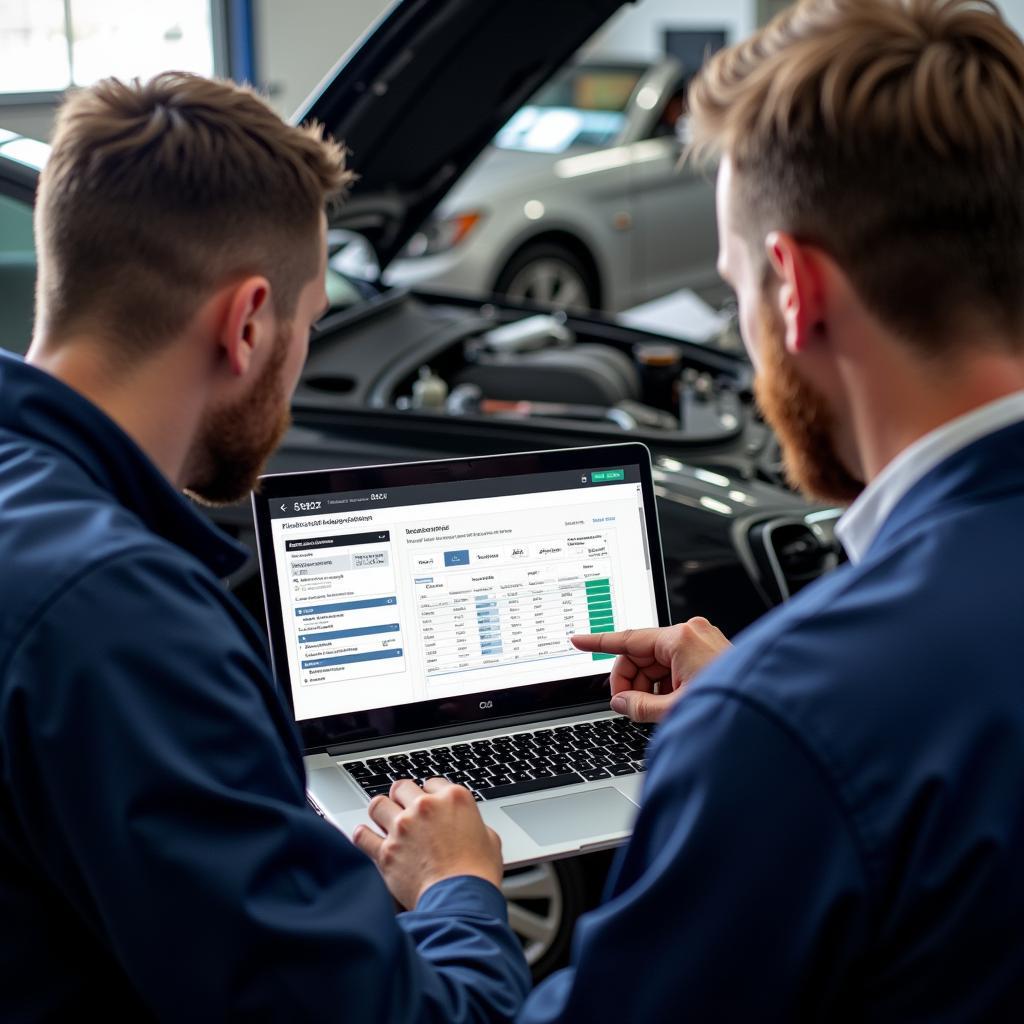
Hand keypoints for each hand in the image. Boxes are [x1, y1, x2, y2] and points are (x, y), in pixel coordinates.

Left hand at [353, 778, 502, 908]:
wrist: (461, 900)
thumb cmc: (478, 874)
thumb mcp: (490, 839)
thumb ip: (474, 825)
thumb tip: (468, 828)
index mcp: (453, 798)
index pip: (432, 783)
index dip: (430, 795)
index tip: (428, 805)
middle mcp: (425, 807)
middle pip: (402, 787)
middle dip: (402, 798)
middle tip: (403, 809)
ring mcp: (403, 827)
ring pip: (378, 804)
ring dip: (381, 812)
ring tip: (383, 820)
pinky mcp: (386, 851)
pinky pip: (362, 836)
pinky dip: (363, 836)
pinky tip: (366, 837)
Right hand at [571, 617, 731, 722]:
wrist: (770, 714)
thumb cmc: (731, 707)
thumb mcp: (673, 710)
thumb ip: (639, 706)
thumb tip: (620, 702)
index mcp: (680, 638)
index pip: (628, 638)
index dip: (598, 642)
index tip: (577, 640)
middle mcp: (691, 633)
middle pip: (640, 654)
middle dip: (630, 681)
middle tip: (627, 706)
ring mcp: (701, 641)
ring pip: (655, 662)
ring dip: (648, 686)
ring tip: (654, 711)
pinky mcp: (708, 652)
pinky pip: (672, 666)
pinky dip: (664, 685)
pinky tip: (667, 705)